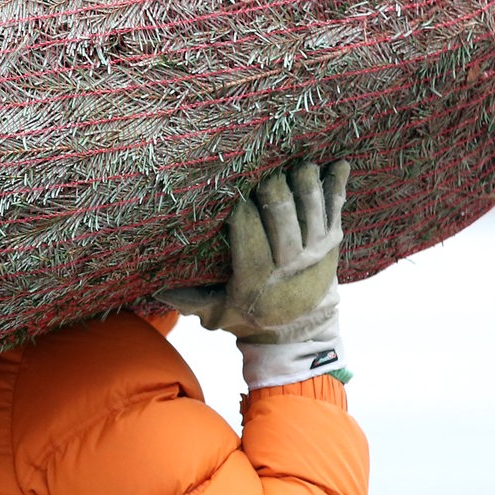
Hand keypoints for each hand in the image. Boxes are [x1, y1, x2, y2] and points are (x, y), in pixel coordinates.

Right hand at [158, 161, 350, 387]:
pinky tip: (338, 163)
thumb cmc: (249, 317)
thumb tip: (155, 287)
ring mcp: (316, 252)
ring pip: (311, 209)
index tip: (229, 188)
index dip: (239, 208)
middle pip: (283, 216)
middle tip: (262, 170)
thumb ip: (189, 301)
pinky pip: (337, 211)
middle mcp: (290, 264)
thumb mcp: (216, 314)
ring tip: (297, 161)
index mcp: (257, 279)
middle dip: (272, 189)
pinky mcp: (333, 245)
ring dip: (305, 182)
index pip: (248, 234)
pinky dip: (337, 186)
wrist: (300, 334)